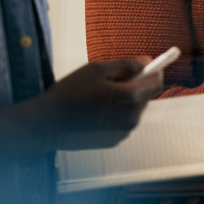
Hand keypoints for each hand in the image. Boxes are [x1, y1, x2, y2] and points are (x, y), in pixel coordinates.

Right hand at [0, 57, 164, 162]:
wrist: (46, 124)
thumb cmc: (69, 94)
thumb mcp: (98, 70)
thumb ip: (127, 65)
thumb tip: (147, 62)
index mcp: (130, 98)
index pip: (156, 82)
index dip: (154, 71)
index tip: (149, 64)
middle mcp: (131, 118)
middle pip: (146, 96)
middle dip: (136, 86)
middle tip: (113, 79)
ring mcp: (123, 132)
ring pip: (134, 110)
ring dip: (125, 100)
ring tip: (99, 96)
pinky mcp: (114, 141)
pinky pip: (123, 122)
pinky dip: (116, 114)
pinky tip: (95, 110)